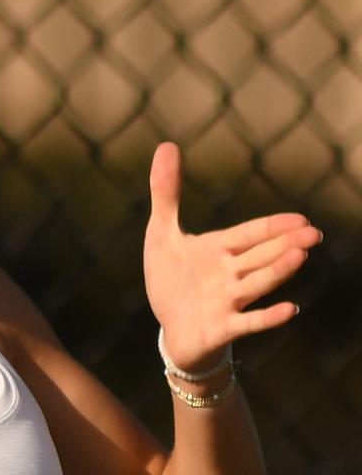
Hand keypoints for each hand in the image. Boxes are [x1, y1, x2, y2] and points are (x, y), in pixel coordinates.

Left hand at [144, 142, 321, 372]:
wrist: (171, 329)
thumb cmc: (171, 281)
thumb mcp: (161, 235)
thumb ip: (166, 194)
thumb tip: (167, 145)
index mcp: (220, 250)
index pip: (251, 234)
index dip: (273, 226)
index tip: (301, 219)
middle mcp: (230, 274)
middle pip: (261, 256)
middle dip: (284, 245)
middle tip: (313, 233)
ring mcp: (229, 302)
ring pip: (257, 284)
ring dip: (277, 272)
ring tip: (300, 257)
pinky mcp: (222, 328)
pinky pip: (248, 322)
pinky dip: (267, 318)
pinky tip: (290, 309)